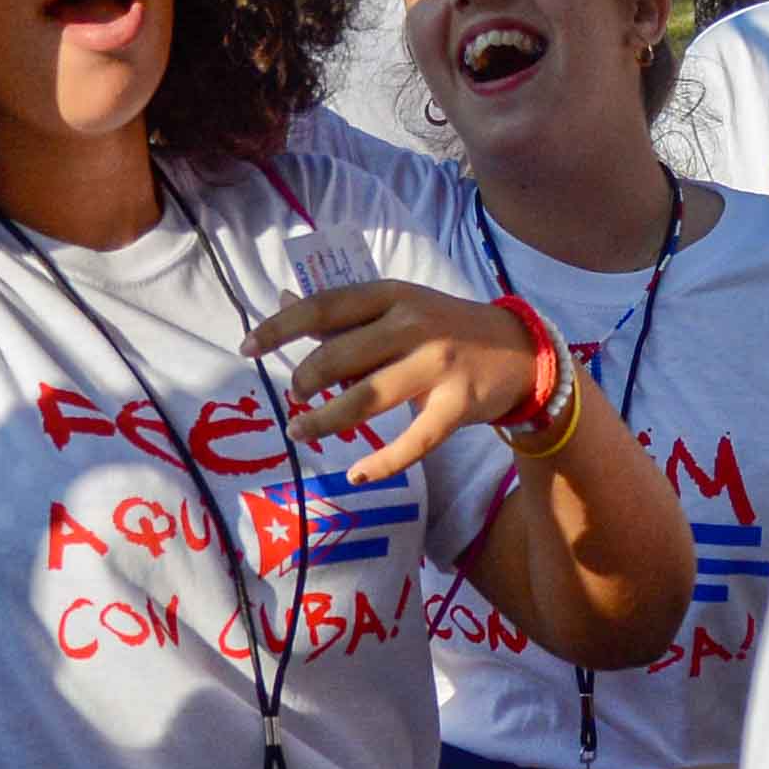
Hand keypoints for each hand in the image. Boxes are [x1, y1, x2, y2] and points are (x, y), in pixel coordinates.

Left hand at [252, 277, 556, 478]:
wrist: (521, 351)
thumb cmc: (445, 327)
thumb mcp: (398, 305)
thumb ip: (345, 311)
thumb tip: (285, 299)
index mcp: (392, 294)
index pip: (324, 307)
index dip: (280, 327)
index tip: (248, 347)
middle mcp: (414, 324)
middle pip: (340, 355)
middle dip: (305, 380)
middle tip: (295, 396)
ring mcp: (438, 365)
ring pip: (367, 399)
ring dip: (326, 420)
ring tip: (302, 430)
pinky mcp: (458, 404)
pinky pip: (414, 441)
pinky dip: (382, 462)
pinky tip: (357, 474)